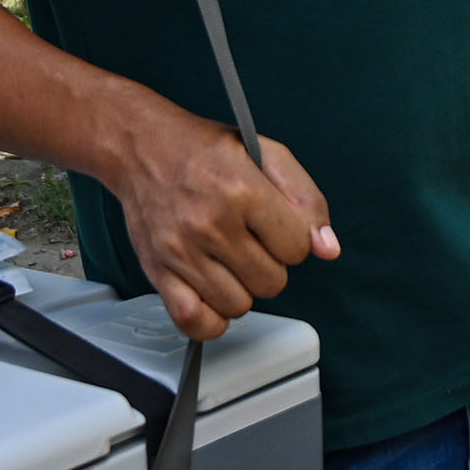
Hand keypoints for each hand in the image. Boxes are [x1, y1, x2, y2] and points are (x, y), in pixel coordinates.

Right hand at [114, 109, 338, 339]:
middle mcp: (211, 223)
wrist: (141, 147)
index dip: (291, 239)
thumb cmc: (203, 150)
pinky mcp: (158, 272)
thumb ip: (306, 199)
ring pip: (239, 305)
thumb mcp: (267, 154)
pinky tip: (212, 293)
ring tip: (227, 260)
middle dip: (268, 264)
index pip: (297, 249)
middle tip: (248, 240)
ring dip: (240, 289)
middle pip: (272, 283)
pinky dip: (210, 319)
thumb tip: (328, 248)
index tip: (273, 226)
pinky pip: (196, 322)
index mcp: (243, 191)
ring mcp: (182, 251)